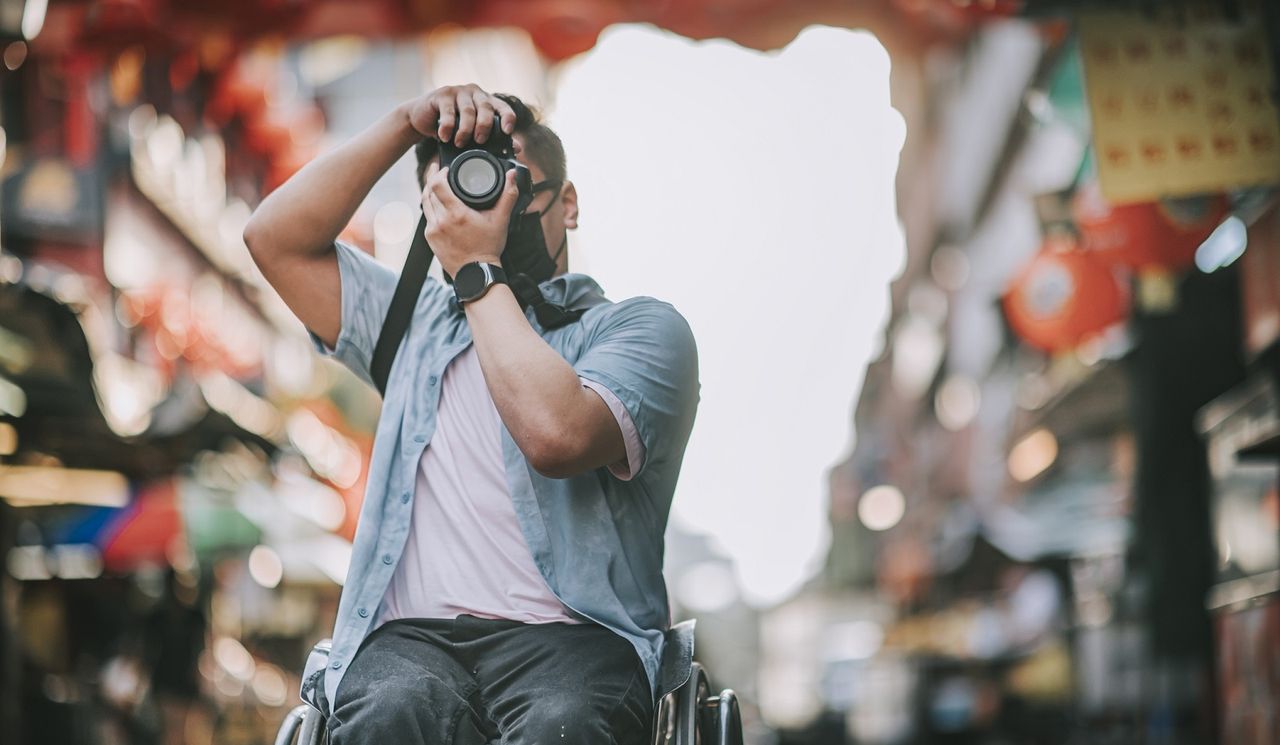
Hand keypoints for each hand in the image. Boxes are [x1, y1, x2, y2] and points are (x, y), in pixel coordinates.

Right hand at [406, 84, 516, 145]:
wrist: (424, 118)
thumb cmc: (452, 126)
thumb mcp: (473, 132)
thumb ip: (494, 139)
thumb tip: (517, 149)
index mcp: (487, 101)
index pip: (503, 107)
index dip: (507, 118)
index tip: (508, 131)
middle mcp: (475, 93)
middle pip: (486, 108)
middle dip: (484, 126)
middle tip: (480, 141)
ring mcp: (458, 91)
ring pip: (468, 110)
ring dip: (465, 129)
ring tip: (460, 143)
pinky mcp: (442, 95)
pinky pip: (448, 111)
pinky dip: (447, 126)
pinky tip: (444, 137)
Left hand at [421, 160, 519, 276]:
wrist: (476, 273)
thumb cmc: (488, 248)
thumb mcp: (500, 220)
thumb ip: (507, 196)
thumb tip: (512, 175)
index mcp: (456, 214)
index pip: (437, 185)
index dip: (439, 172)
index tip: (446, 168)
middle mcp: (441, 221)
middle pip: (428, 191)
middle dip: (432, 178)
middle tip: (438, 170)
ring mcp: (433, 230)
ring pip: (425, 203)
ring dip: (429, 191)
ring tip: (437, 183)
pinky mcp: (430, 238)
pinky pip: (427, 216)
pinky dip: (431, 206)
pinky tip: (438, 203)